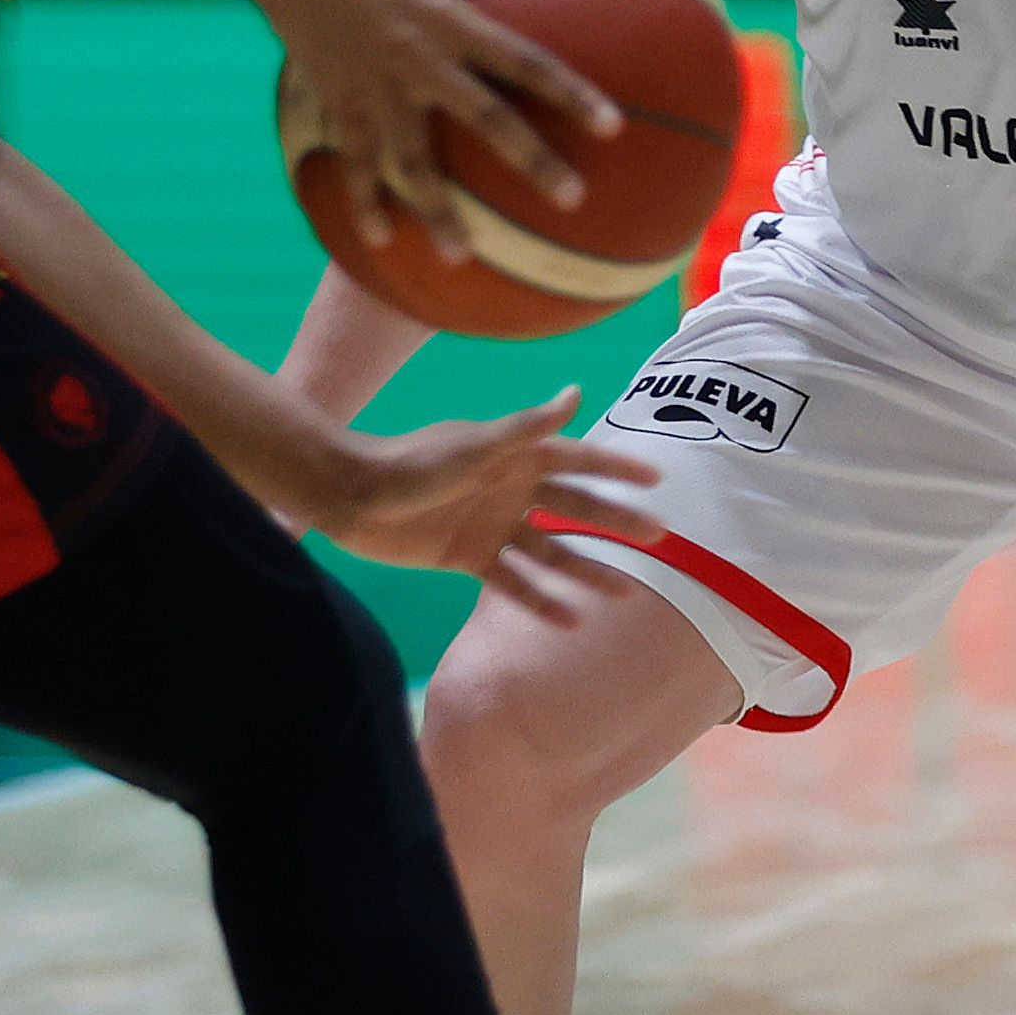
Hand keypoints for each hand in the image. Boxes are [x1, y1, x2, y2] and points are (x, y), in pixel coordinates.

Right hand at [249, 0, 619, 254]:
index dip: (570, 93)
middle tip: (572, 200)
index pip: (524, 62)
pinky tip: (379, 236)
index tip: (611, 126)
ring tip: (462, 257)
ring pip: (412, 160)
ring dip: (438, 209)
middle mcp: (418, 61)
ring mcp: (376, 86)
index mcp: (450, 19)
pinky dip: (364, 198)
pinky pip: (354, 158)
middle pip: (485, 121)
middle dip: (531, 162)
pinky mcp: (339, 98)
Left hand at [310, 392, 664, 619]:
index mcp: (515, 456)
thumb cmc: (414, 462)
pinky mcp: (469, 557)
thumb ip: (527, 427)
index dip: (616, 466)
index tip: (656, 476)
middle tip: (660, 539)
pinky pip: (513, 583)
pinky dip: (541, 601)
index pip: (577, 459)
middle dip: (616, 522)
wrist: (355, 496)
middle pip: (575, 508)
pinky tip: (570, 621)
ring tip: (624, 595)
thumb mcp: (476, 446)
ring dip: (586, 571)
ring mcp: (493, 526)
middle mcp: (511, 490)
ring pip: (552, 552)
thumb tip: (576, 393)